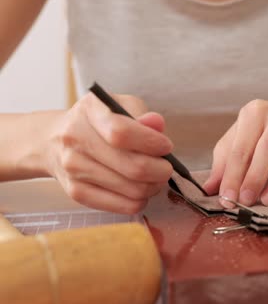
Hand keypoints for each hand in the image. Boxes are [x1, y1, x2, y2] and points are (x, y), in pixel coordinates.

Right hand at [42, 93, 173, 213]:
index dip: (151, 142)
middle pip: (132, 167)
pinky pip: (123, 206)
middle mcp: (75, 139)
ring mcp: (74, 169)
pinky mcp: (76, 193)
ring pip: (132, 189)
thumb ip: (142, 114)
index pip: (122, 133)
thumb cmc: (99, 122)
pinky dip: (140, 200)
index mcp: (90, 111)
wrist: (55, 141)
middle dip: (161, 170)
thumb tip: (157, 125)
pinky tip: (140, 189)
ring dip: (153, 186)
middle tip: (167, 167)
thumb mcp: (120, 105)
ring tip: (155, 177)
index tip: (166, 146)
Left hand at [203, 100, 267, 207]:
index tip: (227, 197)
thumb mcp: (236, 140)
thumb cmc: (259, 132)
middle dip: (256, 177)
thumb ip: (223, 163)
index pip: (241, 146)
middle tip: (245, 200)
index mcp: (255, 111)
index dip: (233, 175)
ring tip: (267, 201)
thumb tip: (210, 189)